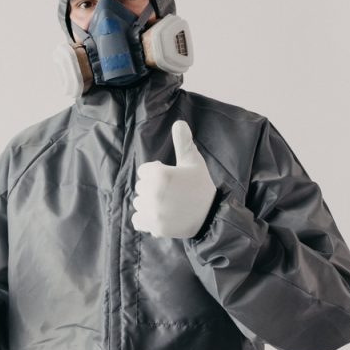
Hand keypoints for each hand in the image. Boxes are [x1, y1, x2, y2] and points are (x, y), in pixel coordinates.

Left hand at [131, 120, 216, 238]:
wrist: (211, 215)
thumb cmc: (201, 185)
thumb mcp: (193, 162)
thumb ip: (183, 142)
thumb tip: (178, 122)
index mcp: (160, 174)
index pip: (144, 171)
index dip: (156, 173)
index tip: (170, 178)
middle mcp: (154, 193)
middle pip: (140, 187)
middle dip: (152, 188)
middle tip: (171, 192)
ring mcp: (154, 212)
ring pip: (139, 203)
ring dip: (149, 204)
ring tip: (167, 204)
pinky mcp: (155, 227)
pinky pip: (137, 220)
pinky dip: (144, 219)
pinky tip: (159, 216)